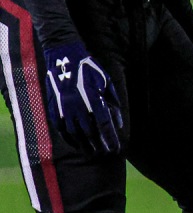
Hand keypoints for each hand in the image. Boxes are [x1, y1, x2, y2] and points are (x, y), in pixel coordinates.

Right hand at [43, 40, 123, 156]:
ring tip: (92, 153)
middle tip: (105, 153)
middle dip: (99, 145)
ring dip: (84, 145)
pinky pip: (61, 129)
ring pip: (75, 134)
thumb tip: (118, 124)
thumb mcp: (107, 84)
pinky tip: (76, 144)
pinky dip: (69, 138)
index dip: (110, 139)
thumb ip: (114, 104)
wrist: (64, 59)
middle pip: (90, 133)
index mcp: (94, 100)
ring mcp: (64, 109)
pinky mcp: (54, 109)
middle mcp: (79, 107)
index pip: (105, 126)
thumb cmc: (90, 70)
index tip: (116, 149)